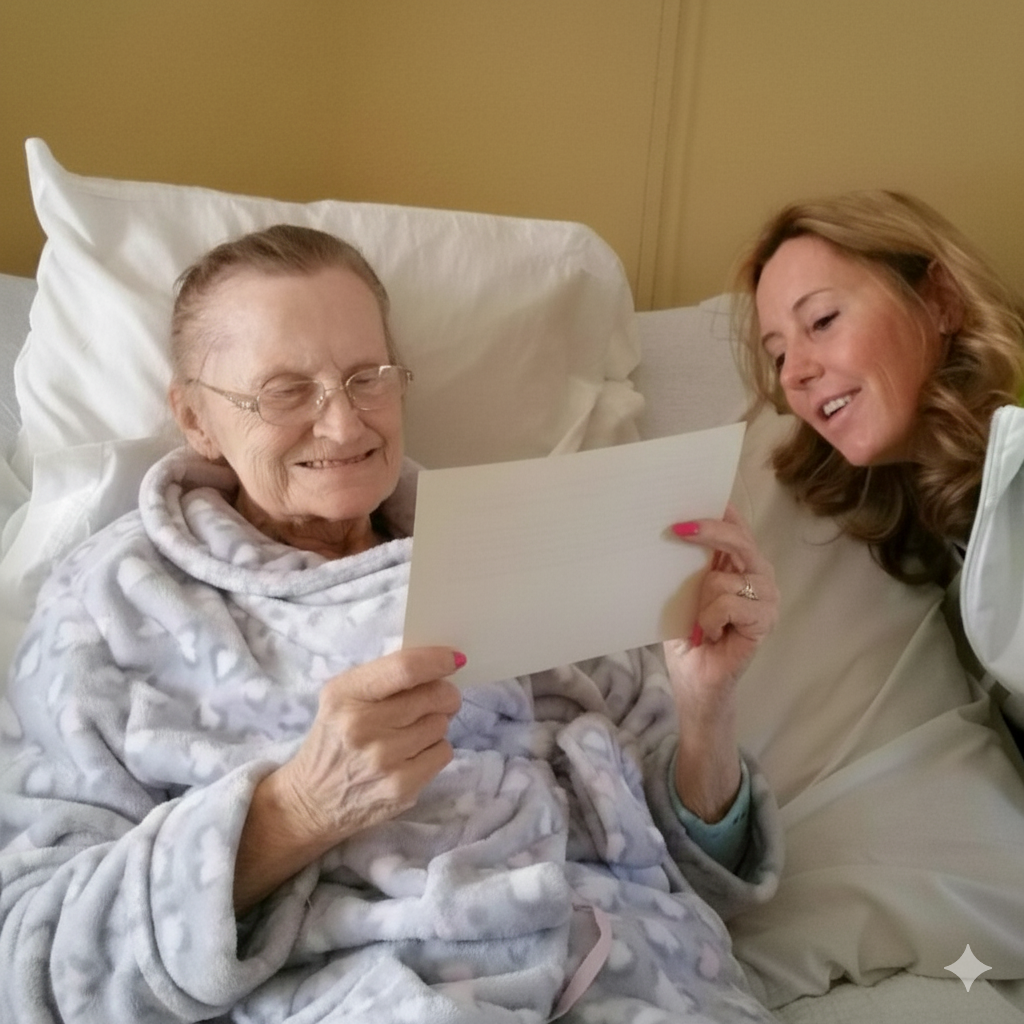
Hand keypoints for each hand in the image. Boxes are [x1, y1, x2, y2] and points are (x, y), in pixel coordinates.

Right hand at [234, 647, 462, 911]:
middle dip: (444, 694)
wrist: (310, 801)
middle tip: (437, 698)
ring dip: (436, 723)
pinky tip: (412, 754)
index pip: (405, 668)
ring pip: (442, 724)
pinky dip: (435, 749)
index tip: (454, 659)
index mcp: (345, 694)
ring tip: (412, 732)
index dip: (438, 660)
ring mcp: (383, 760)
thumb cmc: (333, 739)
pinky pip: (443, 752)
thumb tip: (438, 663)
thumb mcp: (341, 698)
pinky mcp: (400, 787)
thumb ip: (382, 678)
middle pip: (434, 695)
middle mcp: (362, 726)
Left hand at [664, 503, 777, 701]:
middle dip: (709, 532)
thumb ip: (690, 564)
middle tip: (677, 530)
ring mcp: (767, 598)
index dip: (720, 511)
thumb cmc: (688, 635)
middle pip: (740, 540)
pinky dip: (709, 620)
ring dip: (702, 602)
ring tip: (701, 623)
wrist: (695, 679)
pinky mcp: (765, 621)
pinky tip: (711, 635)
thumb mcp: (683, 592)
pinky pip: (728, 604)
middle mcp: (759, 576)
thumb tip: (674, 528)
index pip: (739, 526)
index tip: (695, 501)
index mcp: (741, 565)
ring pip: (724, 579)